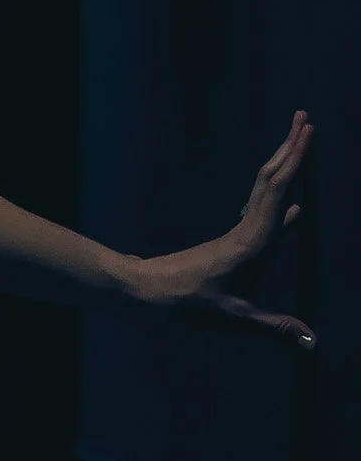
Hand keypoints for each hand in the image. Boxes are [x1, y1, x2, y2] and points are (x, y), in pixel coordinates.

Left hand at [131, 112, 315, 348]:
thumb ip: (275, 327)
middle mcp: (247, 229)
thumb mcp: (236, 318)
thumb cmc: (188, 304)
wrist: (147, 292)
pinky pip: (260, 211)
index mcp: (252, 240)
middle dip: (290, 147)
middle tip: (305, 117)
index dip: (294, 160)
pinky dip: (279, 198)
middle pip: (271, 178)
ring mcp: (239, 234)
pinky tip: (293, 207)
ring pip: (264, 189)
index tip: (307, 132)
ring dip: (282, 164)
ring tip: (299, 141)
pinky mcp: (231, 243)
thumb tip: (313, 343)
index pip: (278, 189)